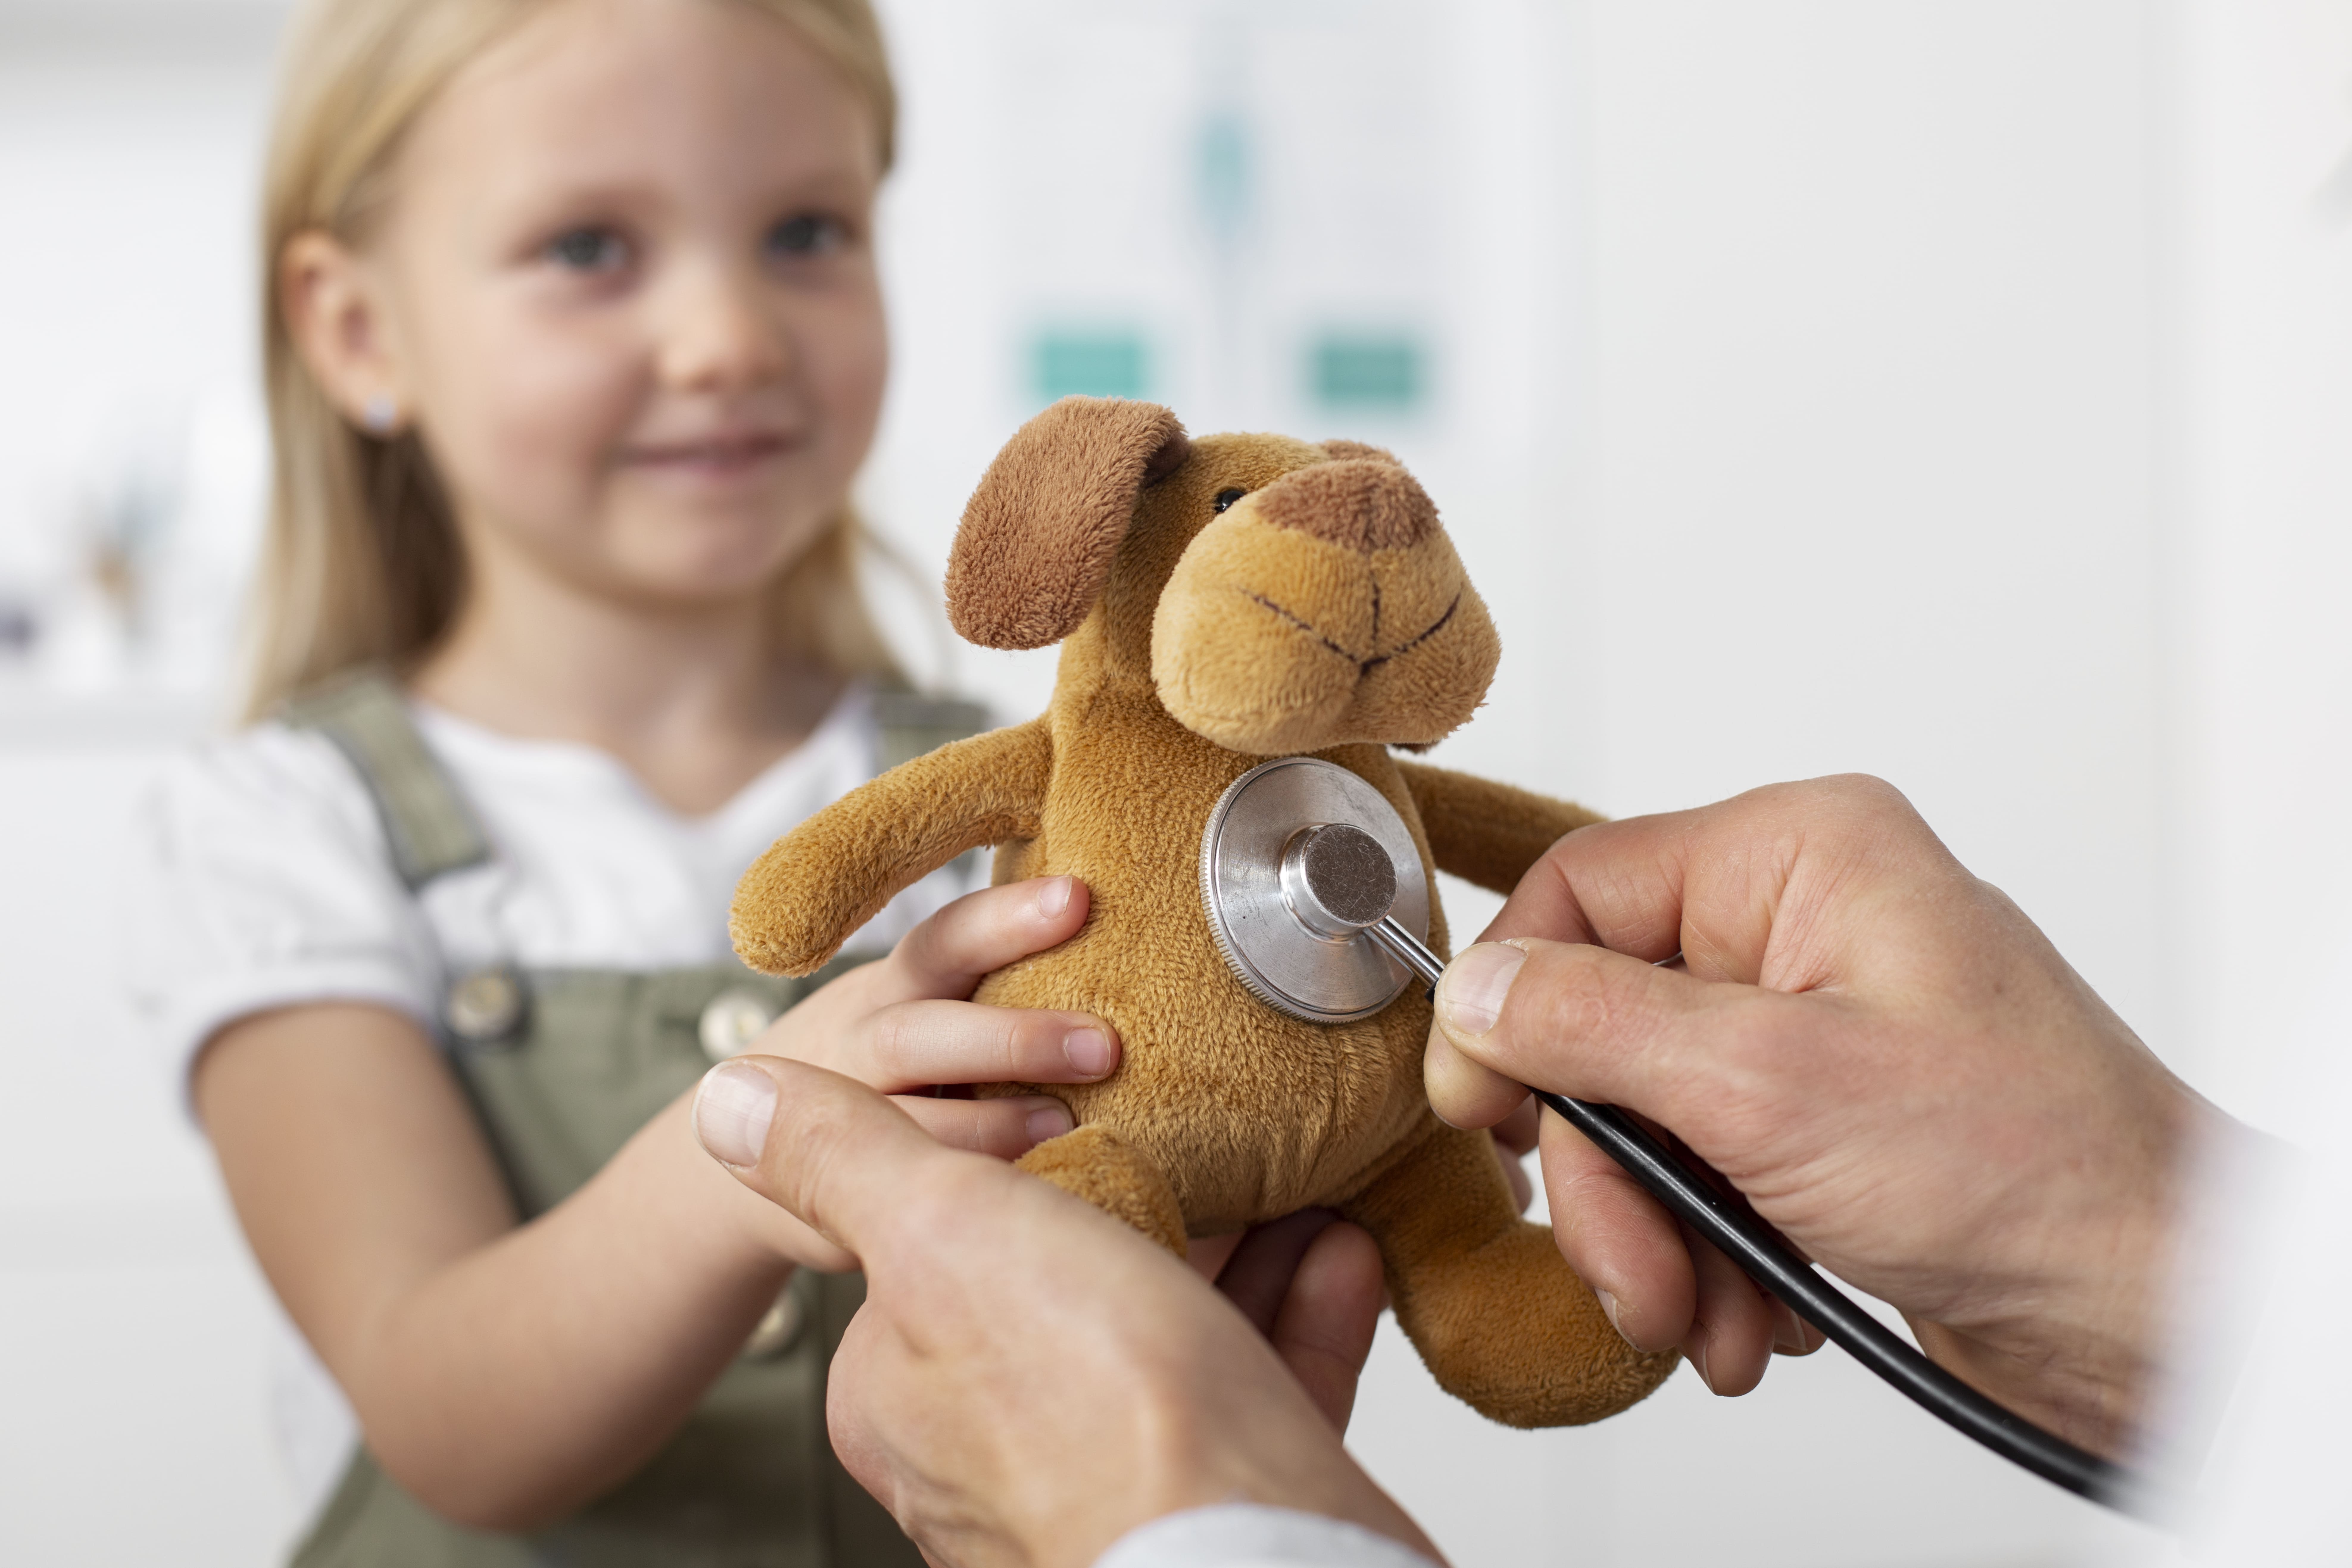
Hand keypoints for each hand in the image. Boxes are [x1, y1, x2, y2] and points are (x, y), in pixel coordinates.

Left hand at [694, 1057, 1431, 1567]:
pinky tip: (1337, 1248)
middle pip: (1077, 1281)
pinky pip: (1262, 1382)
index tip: (1095, 1099)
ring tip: (1295, 1171)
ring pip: (1180, 1331)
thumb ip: (845, 1158)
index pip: (954, 1241)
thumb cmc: (1099, 1411)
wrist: (1246, 1566)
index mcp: (908, 1389)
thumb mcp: (942, 1230)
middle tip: (1218, 1128)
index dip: (1030, 1160)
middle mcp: (997, 1448)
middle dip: (1157, 1200)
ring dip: (1244, 1244)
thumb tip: (734, 1100)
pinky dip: (1301, 1306)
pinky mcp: (1221, 1493)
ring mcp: (1114, 1479)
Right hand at [700, 876, 1119, 1268]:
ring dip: (991, 1127)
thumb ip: (989, 981)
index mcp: (896, 987)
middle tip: (1105, 1045)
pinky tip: (1036, 1198)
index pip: (946, 939)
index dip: (1008, 917)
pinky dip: (965, 1192)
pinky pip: (902, 1195)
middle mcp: (864, 1043)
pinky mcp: (839, 1197)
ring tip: (1070, 1128)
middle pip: (924, 1031)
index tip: (1078, 897)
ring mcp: (844, 1120)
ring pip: (910, 1121)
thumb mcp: (918, 1001)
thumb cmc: (885, 1058)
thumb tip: (1109, 928)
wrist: (744, 1140)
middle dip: (1014, 1037)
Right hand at [1424, 775, 2210, 1454]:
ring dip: (1657, 1235)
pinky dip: (1710, 1254)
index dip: (1510, 1007)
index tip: (1484, 1116)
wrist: (2153, 1311)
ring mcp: (1808, 1029)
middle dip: (1610, 1174)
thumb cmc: (2029, 1169)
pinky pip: (1699, 1172)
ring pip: (1643, 1117)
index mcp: (1797, 858)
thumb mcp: (1769, 1084)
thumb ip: (1595, 1027)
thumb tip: (1473, 993)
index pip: (1581, 892)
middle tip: (1633, 1268)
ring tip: (1709, 1315)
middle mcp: (1799, 927)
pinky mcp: (1818, 1119)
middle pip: (1602, 1028)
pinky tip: (1758, 1308)